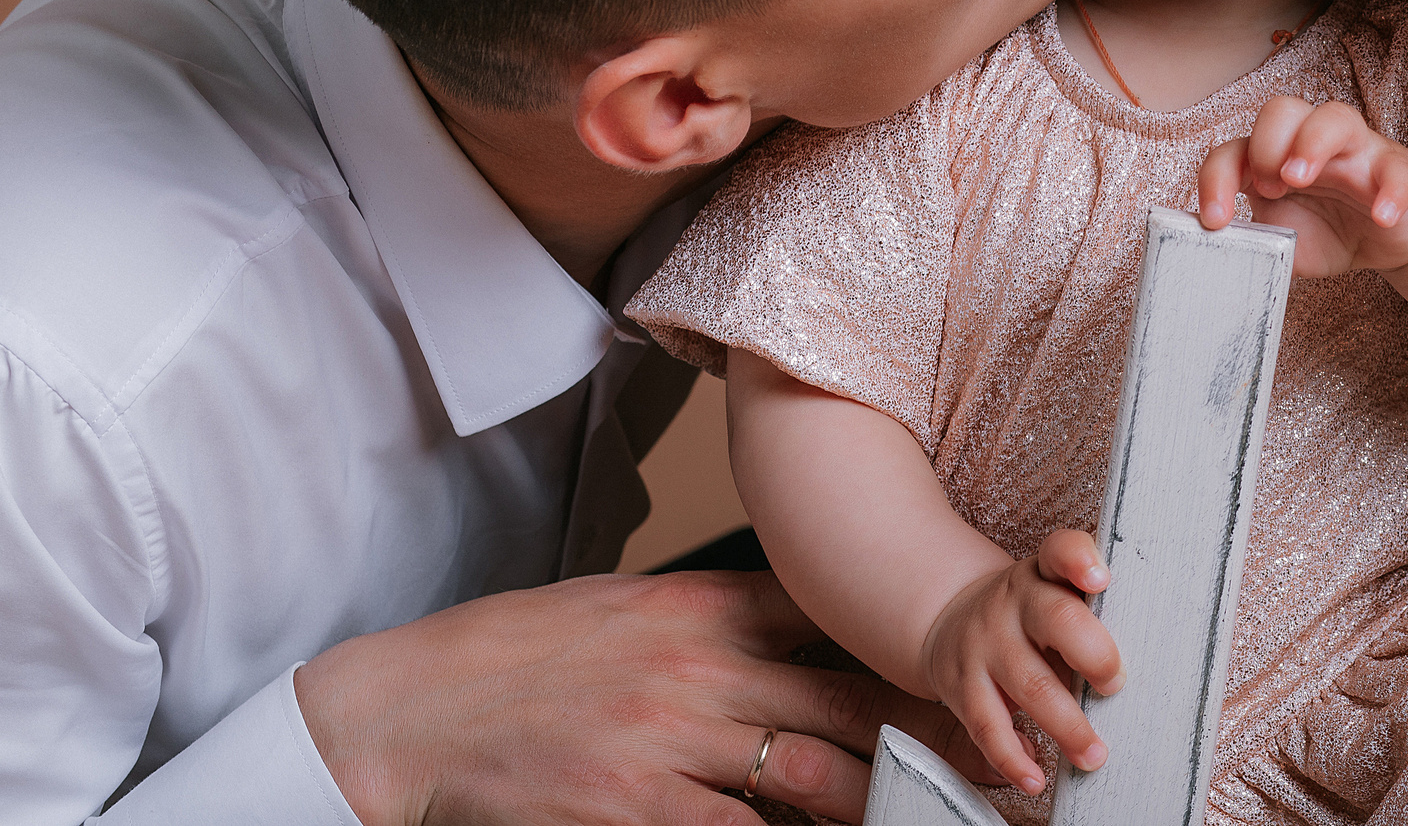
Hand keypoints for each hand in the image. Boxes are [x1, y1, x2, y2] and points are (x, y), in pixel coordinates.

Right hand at [295, 568, 999, 825]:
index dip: (905, 644)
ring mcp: (670, 740)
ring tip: (935, 812)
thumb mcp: (626, 603)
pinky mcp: (636, 808)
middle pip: (846, 699)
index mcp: (698, 602)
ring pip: (814, 774)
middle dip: (927, 732)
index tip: (967, 666)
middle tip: (995, 757)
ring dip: (880, 800)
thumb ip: (715, 612)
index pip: (830, 614)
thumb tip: (794, 622)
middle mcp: (698, 665)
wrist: (412, 710)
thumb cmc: (519, 654)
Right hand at [919, 529, 1123, 796]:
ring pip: (1028, 684)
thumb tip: (1159, 659)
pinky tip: (1035, 776)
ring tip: (1095, 755)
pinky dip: (1012, 757)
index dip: (1079, 560)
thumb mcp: (1052, 593)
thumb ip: (1093, 612)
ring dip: (1066, 726)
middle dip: (1093, 654)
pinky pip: (987, 726)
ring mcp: (985, 644)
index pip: (1060, 551)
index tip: (1100, 578)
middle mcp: (1012, 603)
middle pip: (1054, 618)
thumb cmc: (1027, 614)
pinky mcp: (962, 686)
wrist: (950, 619)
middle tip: (1116, 684)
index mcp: (1042, 574)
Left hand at [1197, 96, 1407, 275]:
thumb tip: (1221, 253)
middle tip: (1268, 190)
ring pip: (1336, 117)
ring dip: (1312, 143)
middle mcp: (1312, 143)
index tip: (1216, 219)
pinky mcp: (1397, 168)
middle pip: (1282, 110)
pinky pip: (1396, 167)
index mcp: (1275, 159)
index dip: (1217, 178)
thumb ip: (1256, 245)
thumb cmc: (1328, 230)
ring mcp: (1357, 150)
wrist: (1387, 240)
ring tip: (1299, 179)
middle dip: (1266, 145)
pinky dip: (1390, 190)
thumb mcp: (1285, 244)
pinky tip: (1382, 217)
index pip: (1234, 150)